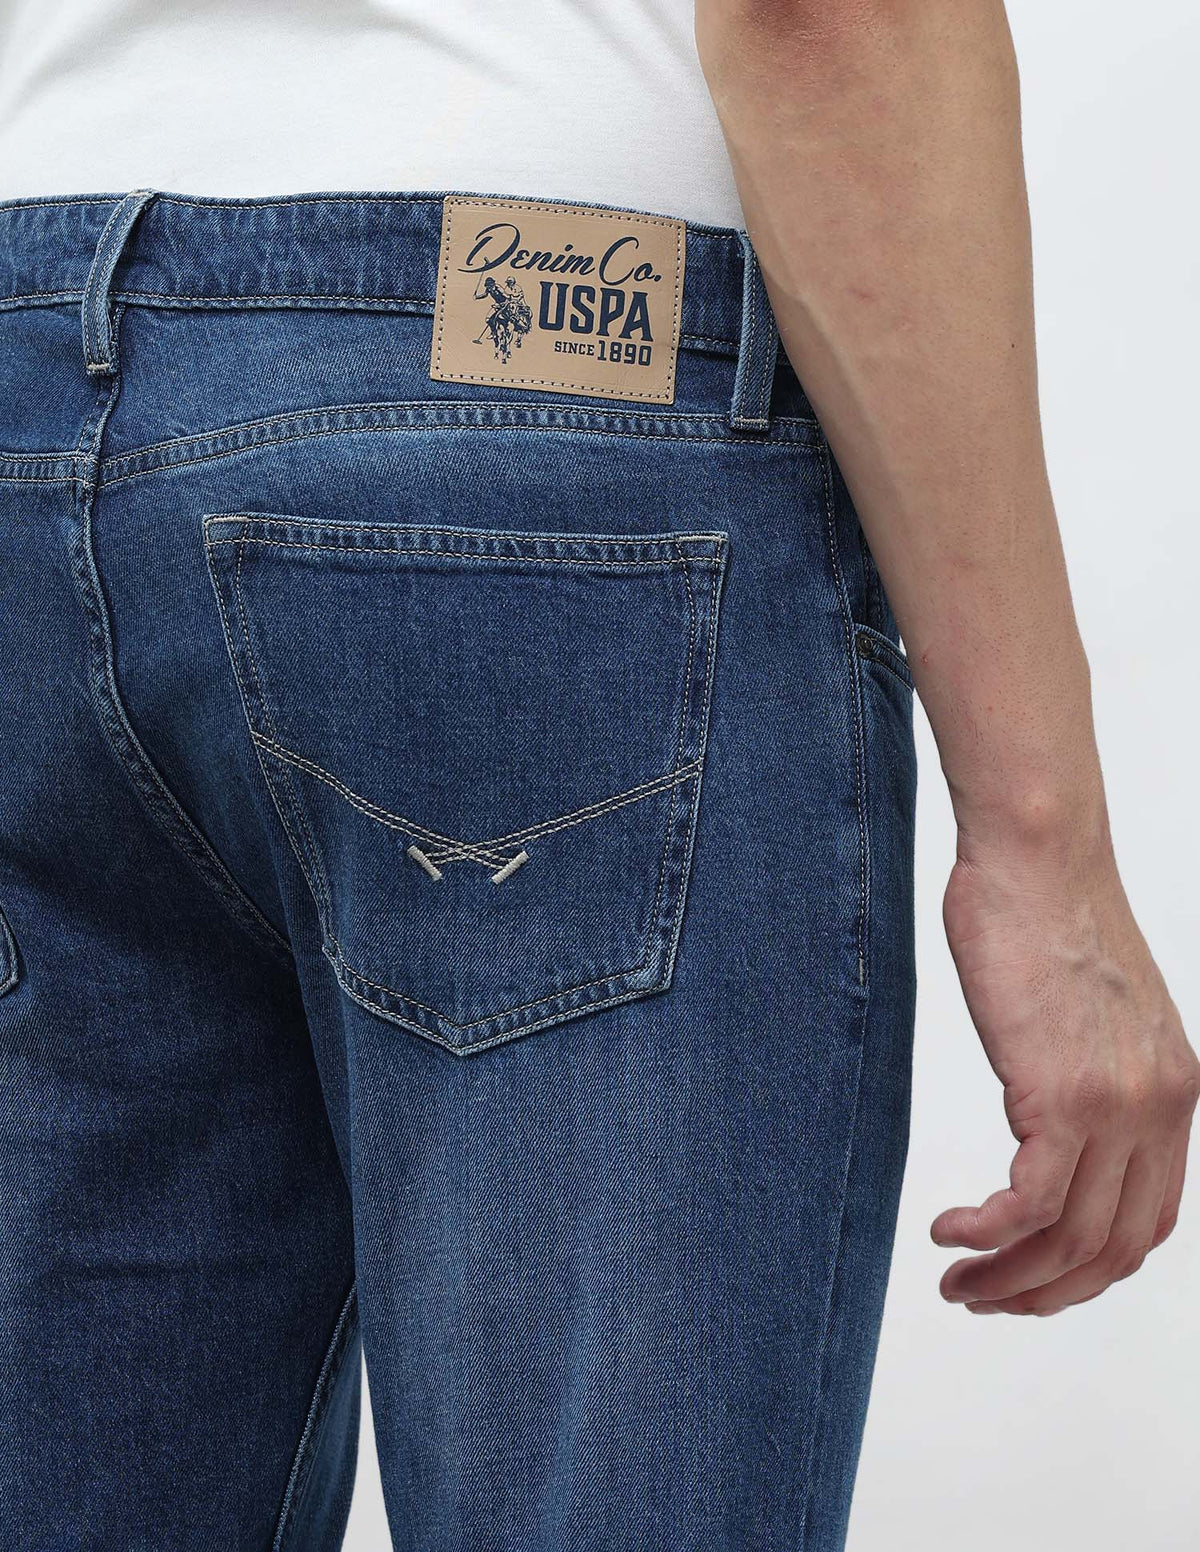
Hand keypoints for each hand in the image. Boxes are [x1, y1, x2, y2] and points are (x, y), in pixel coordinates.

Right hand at [933, 826, 1198, 1315]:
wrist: (1037, 855)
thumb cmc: (1043, 914)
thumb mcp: (1090, 1012)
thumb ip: (1088, 1075)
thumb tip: (1046, 1122)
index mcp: (1173, 1093)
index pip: (1148, 1219)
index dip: (1088, 1268)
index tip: (1030, 1277)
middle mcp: (1160, 1110)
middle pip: (1114, 1248)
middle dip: (1046, 1293)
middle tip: (985, 1301)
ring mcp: (1117, 1106)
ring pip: (1070, 1239)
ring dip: (1008, 1278)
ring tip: (958, 1283)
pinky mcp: (1063, 1094)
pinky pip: (1028, 1204)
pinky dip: (986, 1234)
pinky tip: (948, 1229)